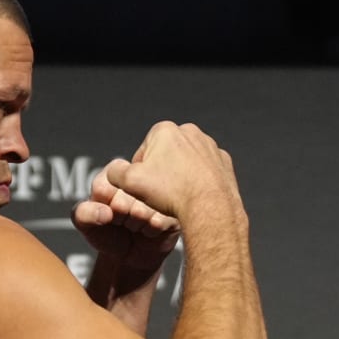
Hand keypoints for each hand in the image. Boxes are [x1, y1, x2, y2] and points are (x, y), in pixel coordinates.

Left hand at [73, 164, 180, 291]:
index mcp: (117, 170)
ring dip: (135, 225)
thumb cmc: (107, 234)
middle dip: (121, 216)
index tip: (109, 210)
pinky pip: (159, 222)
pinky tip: (148, 230)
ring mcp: (161, 192)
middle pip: (126, 197)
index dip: (105, 205)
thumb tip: (105, 212)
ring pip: (143, 210)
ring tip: (135, 225)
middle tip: (123, 220)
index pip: (106, 184)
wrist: (129, 257)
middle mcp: (142, 177)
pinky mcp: (174, 210)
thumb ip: (83, 214)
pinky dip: (149, 232)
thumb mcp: (86, 224)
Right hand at [103, 122, 242, 227]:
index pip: (144, 151)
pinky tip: (196, 197)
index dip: (141, 172)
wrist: (210, 209)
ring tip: (178, 197)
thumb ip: (115, 173)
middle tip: (161, 195)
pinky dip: (201, 183)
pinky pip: (206, 173)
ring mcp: (210, 147)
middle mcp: (190, 133)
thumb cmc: (172, 194)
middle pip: (167, 156)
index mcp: (165, 130)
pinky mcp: (224, 163)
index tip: (145, 187)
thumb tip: (114, 172)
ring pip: (187, 164)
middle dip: (162, 173)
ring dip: (181, 177)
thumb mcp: (130, 183)